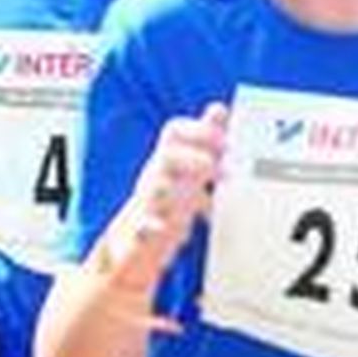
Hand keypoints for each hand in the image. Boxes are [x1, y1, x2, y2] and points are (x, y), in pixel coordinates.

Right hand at [106, 103, 226, 306]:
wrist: (131, 249)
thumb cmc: (166, 204)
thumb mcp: (187, 172)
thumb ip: (203, 143)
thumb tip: (218, 108)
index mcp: (168, 163)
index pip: (174, 132)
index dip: (199, 130)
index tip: (226, 141)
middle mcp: (155, 179)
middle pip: (166, 157)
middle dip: (193, 158)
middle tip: (218, 168)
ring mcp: (146, 206)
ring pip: (152, 190)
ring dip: (173, 188)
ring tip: (199, 193)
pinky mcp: (139, 235)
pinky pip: (139, 229)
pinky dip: (149, 228)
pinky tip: (159, 228)